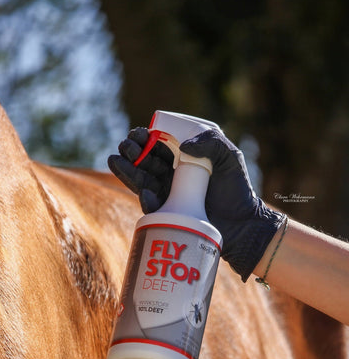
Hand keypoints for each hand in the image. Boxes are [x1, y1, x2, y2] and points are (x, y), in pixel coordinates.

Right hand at [108, 126, 285, 281]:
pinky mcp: (167, 214)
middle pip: (144, 160)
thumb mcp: (230, 157)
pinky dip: (146, 199)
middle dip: (131, 151)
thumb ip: (212, 142)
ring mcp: (167, 194)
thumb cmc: (237, 188)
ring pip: (141, 180)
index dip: (145, 137)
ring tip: (117, 160)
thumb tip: (184, 146)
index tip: (139, 134)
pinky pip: (151, 206)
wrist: (242, 224)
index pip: (158, 143)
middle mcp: (171, 174)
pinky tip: (146, 193)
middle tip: (127, 147)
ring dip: (127, 170)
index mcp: (183, 157)